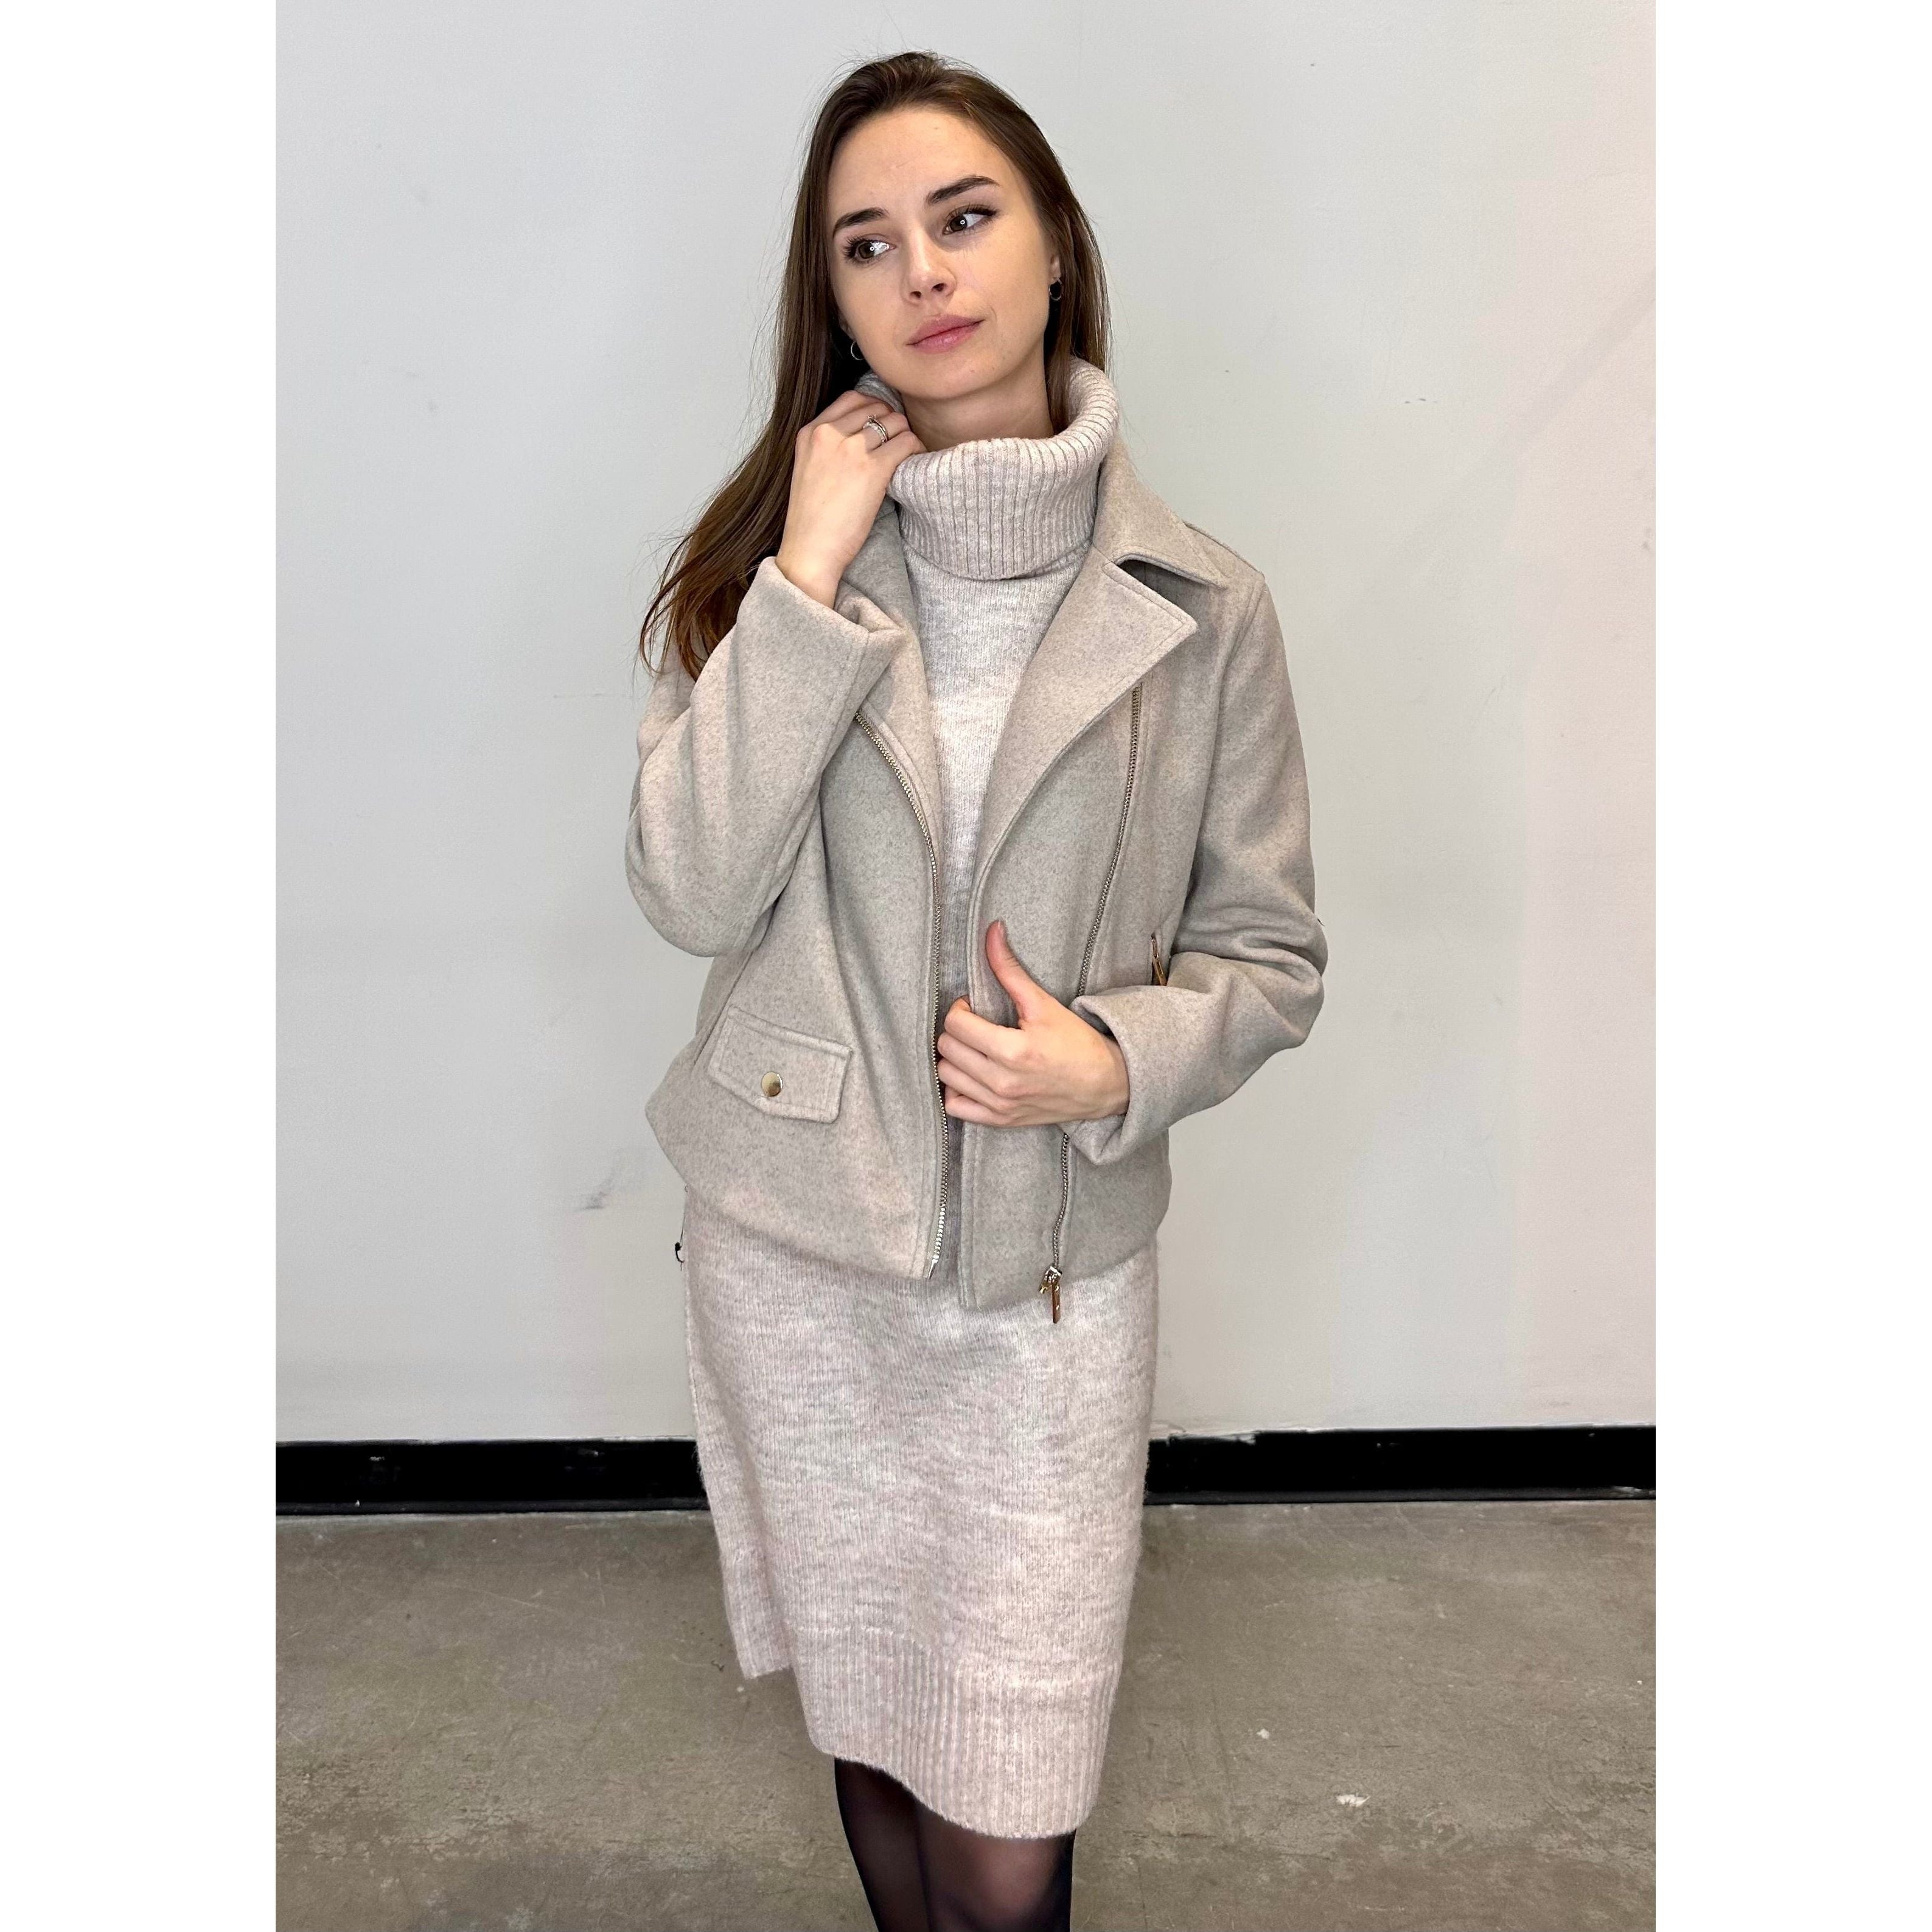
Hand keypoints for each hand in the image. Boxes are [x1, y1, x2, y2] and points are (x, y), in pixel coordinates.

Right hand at [774, 390, 925, 605]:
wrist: (810, 550)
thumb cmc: (812, 519)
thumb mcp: (808, 468)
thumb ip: (828, 446)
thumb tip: (863, 433)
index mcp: (810, 432)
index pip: (852, 398)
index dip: (874, 407)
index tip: (882, 425)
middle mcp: (829, 434)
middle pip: (877, 407)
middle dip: (892, 422)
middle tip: (897, 443)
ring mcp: (851, 450)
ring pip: (894, 422)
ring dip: (906, 435)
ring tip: (906, 454)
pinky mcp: (873, 469)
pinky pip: (906, 442)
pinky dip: (916, 448)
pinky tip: (914, 461)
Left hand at [936, 919, 1129, 1128]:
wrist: (1103, 1085)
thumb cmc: (1075, 1043)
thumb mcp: (1043, 1004)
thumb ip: (1010, 969)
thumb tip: (991, 930)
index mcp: (1012, 1050)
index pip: (956, 1024)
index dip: (960, 1009)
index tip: (973, 1008)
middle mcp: (1002, 1081)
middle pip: (947, 1049)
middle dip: (956, 1031)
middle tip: (974, 1025)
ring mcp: (999, 1104)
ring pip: (946, 1076)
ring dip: (954, 1057)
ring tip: (973, 1048)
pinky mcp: (1000, 1120)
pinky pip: (955, 1107)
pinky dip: (955, 1089)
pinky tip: (970, 1075)